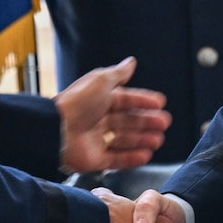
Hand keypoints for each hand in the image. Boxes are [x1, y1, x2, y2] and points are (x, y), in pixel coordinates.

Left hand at [55, 57, 170, 172]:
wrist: (57, 130)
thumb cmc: (78, 103)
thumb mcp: (101, 81)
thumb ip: (118, 73)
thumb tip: (131, 62)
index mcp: (98, 100)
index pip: (125, 100)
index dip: (143, 101)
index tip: (160, 103)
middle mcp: (98, 120)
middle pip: (127, 121)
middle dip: (147, 121)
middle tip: (164, 122)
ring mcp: (96, 141)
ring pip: (124, 141)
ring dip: (142, 140)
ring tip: (158, 140)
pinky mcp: (95, 160)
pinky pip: (116, 160)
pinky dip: (132, 158)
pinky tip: (146, 155)